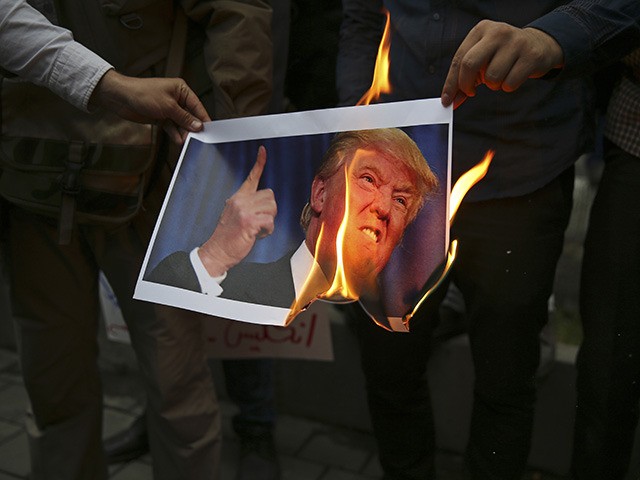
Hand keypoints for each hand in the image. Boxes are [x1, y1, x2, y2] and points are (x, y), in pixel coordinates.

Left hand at [89, 70, 210, 142]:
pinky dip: (174, 133)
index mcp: (181, 90)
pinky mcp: (161, 116)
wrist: (121, 98)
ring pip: (181, 123)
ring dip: (183, 132)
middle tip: (197, 139)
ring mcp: (168, 108)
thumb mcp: (168, 107)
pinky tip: (178, 140)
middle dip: (192, 127)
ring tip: (186, 142)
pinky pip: (172, 127)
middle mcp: (176, 98)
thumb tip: (198, 125)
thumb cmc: (143, 94)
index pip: (197, 105)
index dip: (203, 118)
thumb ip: (184, 118)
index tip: (210, 130)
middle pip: (190, 116)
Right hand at [198, 146, 276, 276]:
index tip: (263, 150)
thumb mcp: (234, 215)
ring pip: (272, 207)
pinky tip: (257, 234)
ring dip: (269, 221)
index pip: (251, 177)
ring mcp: (244, 210)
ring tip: (257, 228)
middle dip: (269, 210)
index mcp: (237, 198)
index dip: (259, 163)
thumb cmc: (228, 237)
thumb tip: (260, 203)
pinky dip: (267, 230)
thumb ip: (246, 205)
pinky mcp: (248, 221)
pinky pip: (269, 221)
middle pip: (270, 195)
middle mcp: (240, 200)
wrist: (217, 251)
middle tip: (259, 221)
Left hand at [441, 20, 563, 108]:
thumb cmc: (504, 54)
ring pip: (491, 77)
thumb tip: (451, 100)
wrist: (539, 44)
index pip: (459, 59)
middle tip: (471, 92)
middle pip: (470, 64)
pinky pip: (509, 83)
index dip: (451, 83)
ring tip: (499, 77)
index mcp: (481, 30)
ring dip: (492, 85)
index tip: (447, 100)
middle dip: (466, 85)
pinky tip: (512, 76)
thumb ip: (465, 77)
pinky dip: (508, 86)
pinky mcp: (531, 56)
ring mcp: (515, 43)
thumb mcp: (483, 58)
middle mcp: (497, 32)